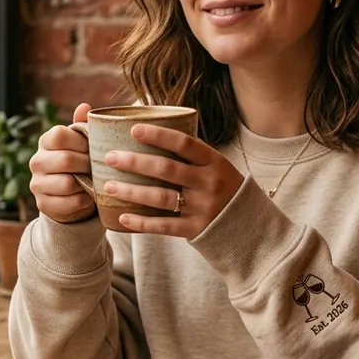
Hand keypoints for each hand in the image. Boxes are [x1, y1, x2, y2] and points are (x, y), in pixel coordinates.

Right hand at [29, 103, 96, 223]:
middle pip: (66, 160)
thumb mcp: (81, 144)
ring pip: (67, 183)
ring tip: (93, 182)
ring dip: (86, 184)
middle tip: (97, 167)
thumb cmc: (79, 163)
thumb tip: (84, 106)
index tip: (92, 148)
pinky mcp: (43, 204)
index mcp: (46, 141)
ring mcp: (36, 184)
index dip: (81, 142)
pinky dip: (84, 201)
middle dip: (87, 165)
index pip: (60, 135)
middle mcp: (36, 161)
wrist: (69, 196)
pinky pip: (70, 202)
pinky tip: (87, 196)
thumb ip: (82, 126)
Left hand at [102, 124, 244, 238]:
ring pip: (160, 197)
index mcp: (214, 162)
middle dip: (135, 162)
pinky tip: (122, 218)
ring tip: (109, 186)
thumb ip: (192, 156)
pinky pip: (164, 225)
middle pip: (166, 169)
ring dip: (132, 191)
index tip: (134, 129)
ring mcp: (202, 207)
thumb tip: (153, 134)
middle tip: (110, 157)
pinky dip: (142, 223)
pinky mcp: (195, 229)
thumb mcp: (217, 167)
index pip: (184, 143)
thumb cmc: (225, 189)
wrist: (250, 226)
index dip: (159, 135)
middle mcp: (208, 183)